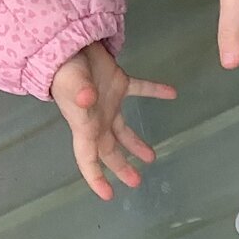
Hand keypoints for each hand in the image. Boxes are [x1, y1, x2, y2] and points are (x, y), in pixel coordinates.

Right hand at [51, 42, 176, 200]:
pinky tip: (172, 93)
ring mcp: (108, 102)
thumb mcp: (72, 83)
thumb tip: (87, 100)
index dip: (96, 179)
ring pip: (123, 130)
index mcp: (85, 127)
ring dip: (136, 143)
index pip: (88, 159)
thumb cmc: (67, 69)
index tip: (109, 195)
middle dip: (121, 167)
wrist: (67, 43)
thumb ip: (80, 93)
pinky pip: (140, 90)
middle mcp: (97, 120)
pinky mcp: (118, 83)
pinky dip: (156, 92)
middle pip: (109, 150)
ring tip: (152, 156)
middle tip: (137, 181)